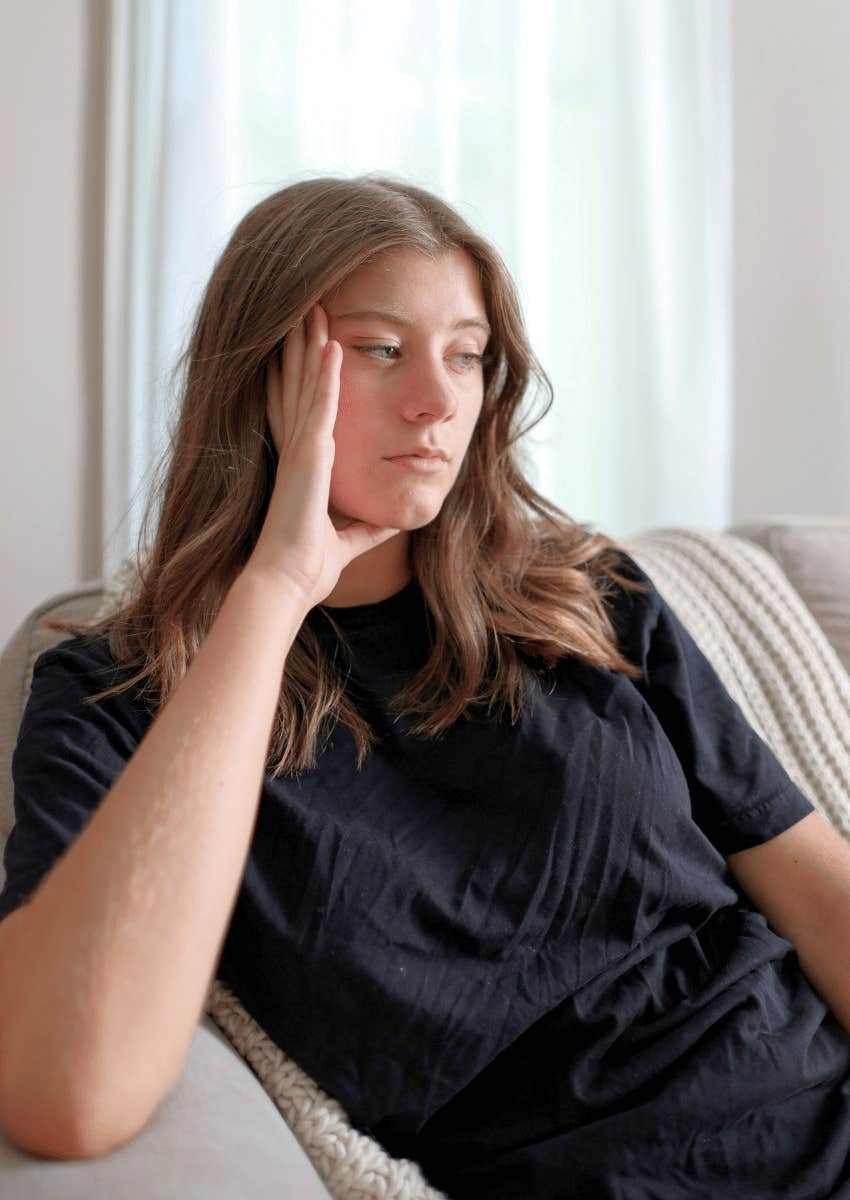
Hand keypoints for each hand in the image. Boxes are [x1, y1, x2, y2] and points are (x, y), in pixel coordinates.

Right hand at [246, 303, 400, 609]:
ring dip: (311, 347)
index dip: (302, 376)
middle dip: (301, 347)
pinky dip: (325, 375)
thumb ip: (365, 529)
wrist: (287, 581)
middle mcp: (297, 450)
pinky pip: (320, 406)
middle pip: (299, 385)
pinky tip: (331, 346)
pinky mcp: (307, 455)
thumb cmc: (307, 566)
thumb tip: (389, 525)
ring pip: (306, 386)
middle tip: (306, 309)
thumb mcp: (347, 541)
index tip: (307, 347)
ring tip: (316, 310)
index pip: (304, 410)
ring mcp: (300, 449)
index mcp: (303, 467)